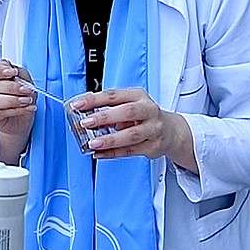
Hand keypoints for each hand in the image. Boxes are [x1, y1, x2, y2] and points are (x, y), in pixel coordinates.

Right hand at [0, 60, 36, 152]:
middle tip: (25, 89)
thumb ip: (15, 70)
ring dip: (11, 100)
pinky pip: (0, 113)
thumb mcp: (23, 77)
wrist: (25, 114)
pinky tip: (27, 107)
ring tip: (26, 100)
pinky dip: (17, 110)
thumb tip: (6, 65)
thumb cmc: (21, 93)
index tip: (13, 72)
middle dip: (9, 87)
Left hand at [70, 88, 188, 161]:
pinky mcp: (152, 146)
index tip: (78, 105)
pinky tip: (100, 153)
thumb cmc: (145, 115)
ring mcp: (153, 129)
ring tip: (93, 143)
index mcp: (139, 96)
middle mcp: (148, 111)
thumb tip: (84, 110)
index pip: (114, 95)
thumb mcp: (130, 103)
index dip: (95, 100)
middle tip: (86, 122)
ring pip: (131, 135)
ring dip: (110, 140)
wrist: (171, 131)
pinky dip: (113, 153)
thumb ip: (110, 106)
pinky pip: (130, 151)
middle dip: (104, 117)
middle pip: (127, 112)